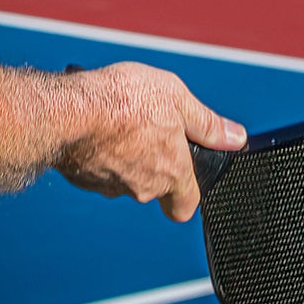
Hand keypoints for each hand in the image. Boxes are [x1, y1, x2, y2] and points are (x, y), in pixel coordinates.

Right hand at [54, 62, 246, 221]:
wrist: (67, 112)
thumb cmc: (123, 102)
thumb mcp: (178, 99)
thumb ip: (208, 123)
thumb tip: (236, 138)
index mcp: (172, 172)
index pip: (187, 205)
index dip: (188, 193)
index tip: (186, 177)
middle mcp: (143, 187)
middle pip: (155, 185)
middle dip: (152, 159)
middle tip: (145, 127)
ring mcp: (110, 187)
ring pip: (124, 176)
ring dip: (123, 154)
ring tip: (117, 120)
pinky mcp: (82, 180)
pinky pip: (97, 169)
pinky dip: (97, 153)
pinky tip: (94, 127)